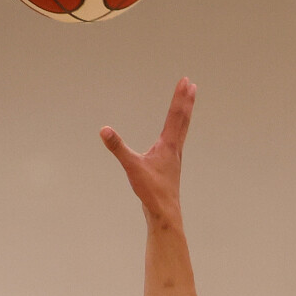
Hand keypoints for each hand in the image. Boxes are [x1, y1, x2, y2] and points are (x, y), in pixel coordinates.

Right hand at [100, 78, 194, 221]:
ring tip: (187, 105)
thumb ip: (118, 148)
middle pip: (183, 120)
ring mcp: (174, 158)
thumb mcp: (132, 168)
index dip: (179, 97)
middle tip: (191, 85)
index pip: (175, 115)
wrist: (165, 214)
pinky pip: (176, 142)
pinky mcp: (170, 167)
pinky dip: (177, 132)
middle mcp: (174, 149)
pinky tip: (172, 137)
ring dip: (184, 115)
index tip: (185, 80)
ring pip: (182, 131)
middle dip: (186, 102)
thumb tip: (104, 131)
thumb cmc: (152, 192)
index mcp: (168, 145)